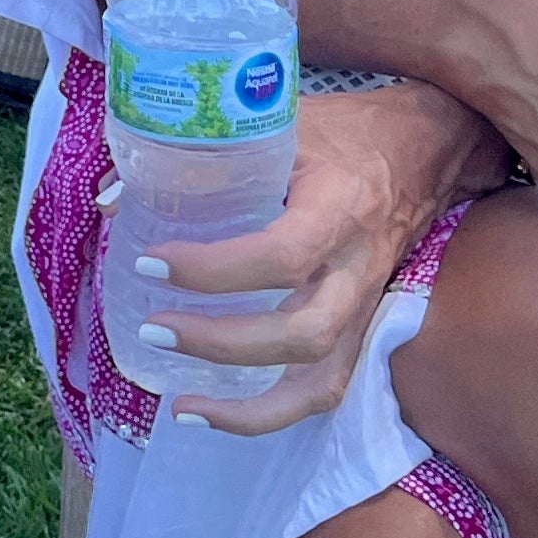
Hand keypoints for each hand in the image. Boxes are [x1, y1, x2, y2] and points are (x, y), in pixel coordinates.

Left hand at [124, 82, 488, 435]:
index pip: (283, 253)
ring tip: (178, 403)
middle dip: (222, 341)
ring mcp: (366, 305)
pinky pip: (328, 388)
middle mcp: (358, 266)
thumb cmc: (341, 130)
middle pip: (303, 332)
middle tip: (153, 326)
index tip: (150, 262)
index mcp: (339, 205)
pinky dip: (273, 414)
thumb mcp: (276, 121)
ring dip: (249, 402)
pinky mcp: (364, 327)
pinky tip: (215, 416)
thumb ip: (201, 153)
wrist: (425, 146)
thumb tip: (112, 201)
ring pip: (322, 377)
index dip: (214, 268)